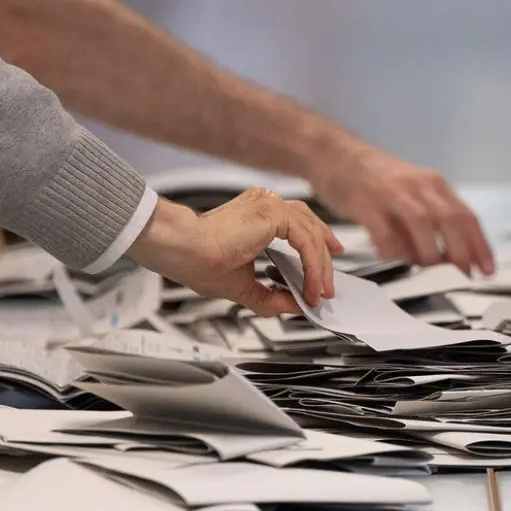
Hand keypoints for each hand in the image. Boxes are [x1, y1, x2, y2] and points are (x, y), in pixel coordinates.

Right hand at [126, 188, 340, 316]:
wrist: (182, 250)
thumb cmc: (197, 261)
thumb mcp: (243, 286)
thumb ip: (270, 296)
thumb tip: (294, 305)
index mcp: (257, 215)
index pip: (297, 226)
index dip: (314, 250)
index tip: (321, 274)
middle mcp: (265, 205)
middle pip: (310, 227)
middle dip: (324, 260)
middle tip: (328, 286)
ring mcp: (270, 206)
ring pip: (312, 234)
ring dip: (320, 267)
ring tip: (320, 292)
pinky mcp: (274, 213)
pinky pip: (306, 240)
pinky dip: (312, 265)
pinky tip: (311, 285)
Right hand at [308, 142, 493, 275]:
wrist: (335, 153)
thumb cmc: (375, 178)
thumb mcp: (411, 191)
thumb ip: (431, 218)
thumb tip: (451, 256)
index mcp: (433, 184)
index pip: (466, 216)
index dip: (480, 245)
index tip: (487, 269)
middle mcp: (418, 186)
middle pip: (450, 220)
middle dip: (461, 252)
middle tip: (462, 274)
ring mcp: (392, 193)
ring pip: (422, 225)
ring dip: (428, 253)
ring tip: (424, 265)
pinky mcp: (366, 204)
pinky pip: (385, 233)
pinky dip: (393, 250)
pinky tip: (392, 256)